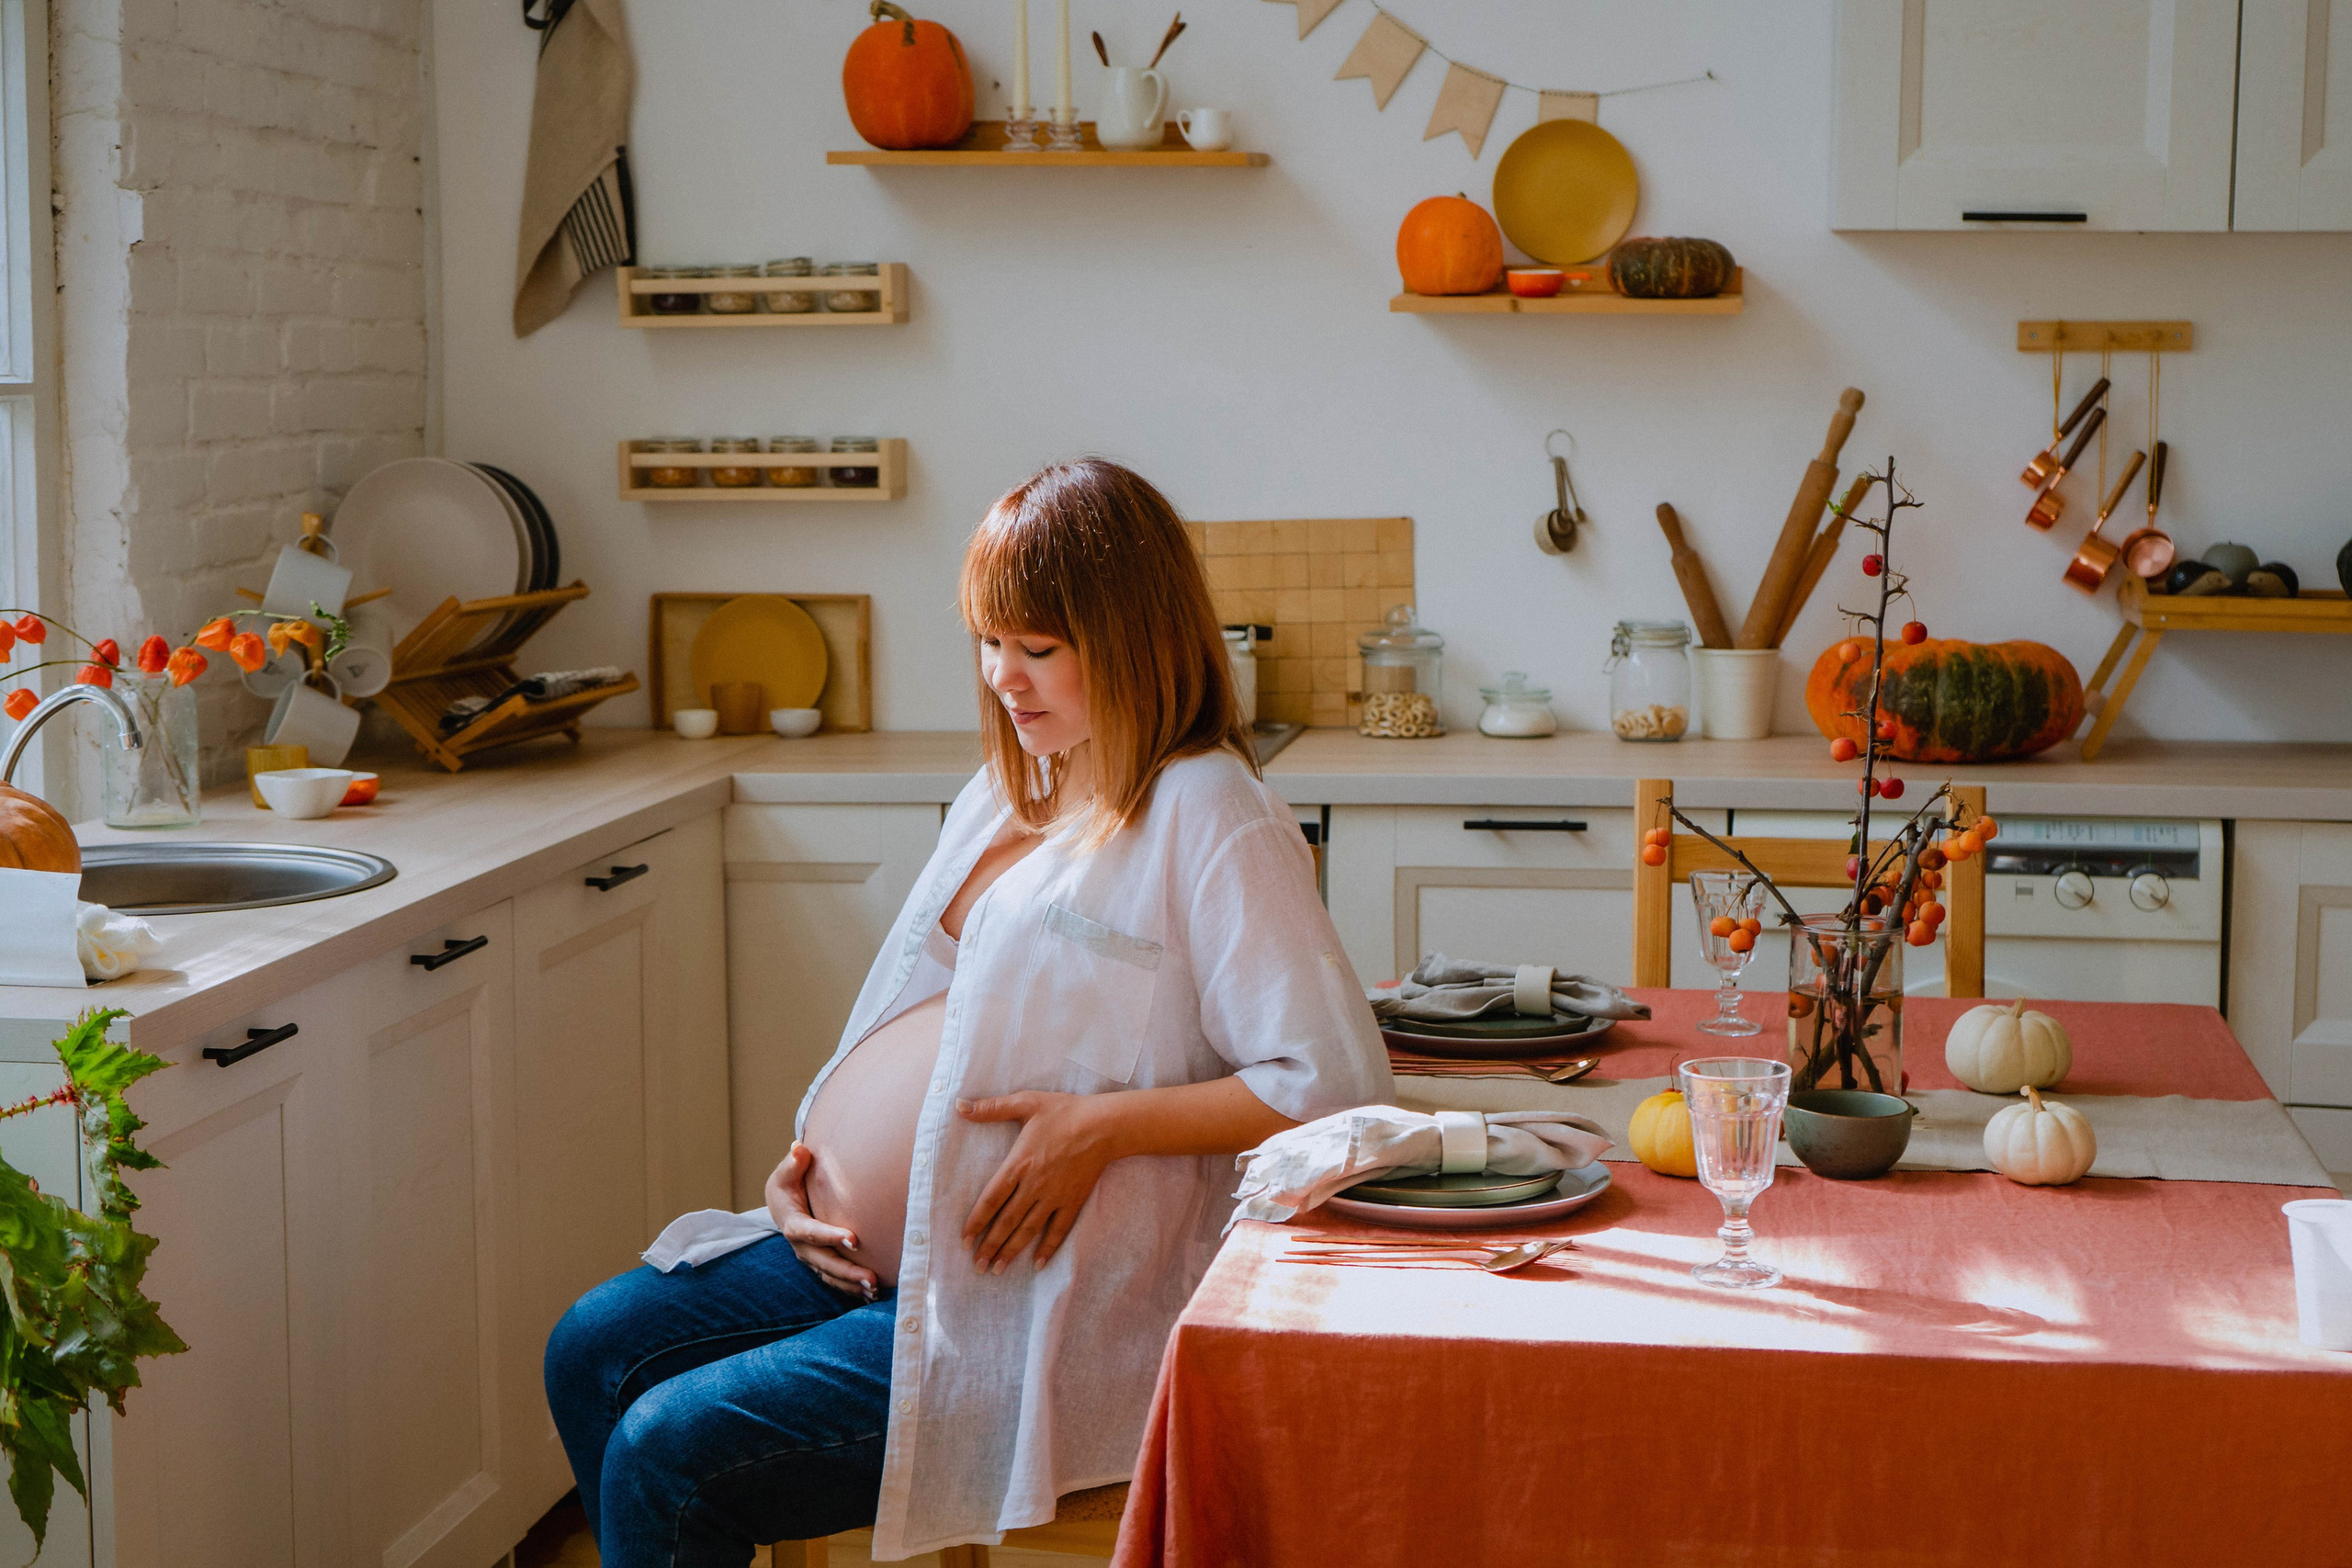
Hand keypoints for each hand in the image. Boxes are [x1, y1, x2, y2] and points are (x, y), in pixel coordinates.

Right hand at [766, 1143, 875, 1299]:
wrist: (782, 1203)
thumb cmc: (788, 1182)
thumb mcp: (787, 1171)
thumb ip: (794, 1162)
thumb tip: (799, 1149)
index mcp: (792, 1223)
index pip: (810, 1232)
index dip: (829, 1236)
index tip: (853, 1239)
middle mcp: (800, 1246)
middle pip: (824, 1262)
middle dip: (847, 1272)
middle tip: (871, 1278)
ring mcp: (810, 1258)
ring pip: (831, 1275)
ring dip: (852, 1284)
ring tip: (876, 1290)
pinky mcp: (820, 1263)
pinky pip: (835, 1280)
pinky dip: (851, 1288)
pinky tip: (873, 1294)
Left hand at [959, 1091, 1119, 1272]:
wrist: (1103, 1125)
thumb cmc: (1064, 1112)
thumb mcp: (1026, 1103)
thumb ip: (991, 1108)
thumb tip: (959, 1106)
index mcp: (1019, 1164)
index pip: (991, 1199)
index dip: (977, 1221)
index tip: (965, 1240)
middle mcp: (1034, 1185)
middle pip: (1007, 1221)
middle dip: (990, 1245)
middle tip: (977, 1266)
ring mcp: (1054, 1196)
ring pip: (1028, 1230)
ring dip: (1011, 1251)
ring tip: (997, 1270)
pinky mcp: (1073, 1201)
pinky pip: (1058, 1230)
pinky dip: (1048, 1248)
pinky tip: (1037, 1264)